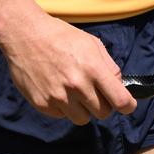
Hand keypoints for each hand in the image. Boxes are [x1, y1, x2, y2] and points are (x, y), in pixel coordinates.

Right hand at [0, 4, 136, 124]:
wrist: (25, 35)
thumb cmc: (60, 36)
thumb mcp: (91, 43)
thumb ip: (108, 65)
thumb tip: (119, 84)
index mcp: (92, 68)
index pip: (119, 100)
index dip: (127, 105)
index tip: (127, 105)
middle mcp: (77, 86)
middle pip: (103, 113)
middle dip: (103, 104)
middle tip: (94, 91)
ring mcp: (59, 97)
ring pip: (83, 119)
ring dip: (83, 108)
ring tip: (74, 90)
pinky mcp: (43, 105)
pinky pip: (63, 116)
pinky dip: (64, 107)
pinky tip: (57, 88)